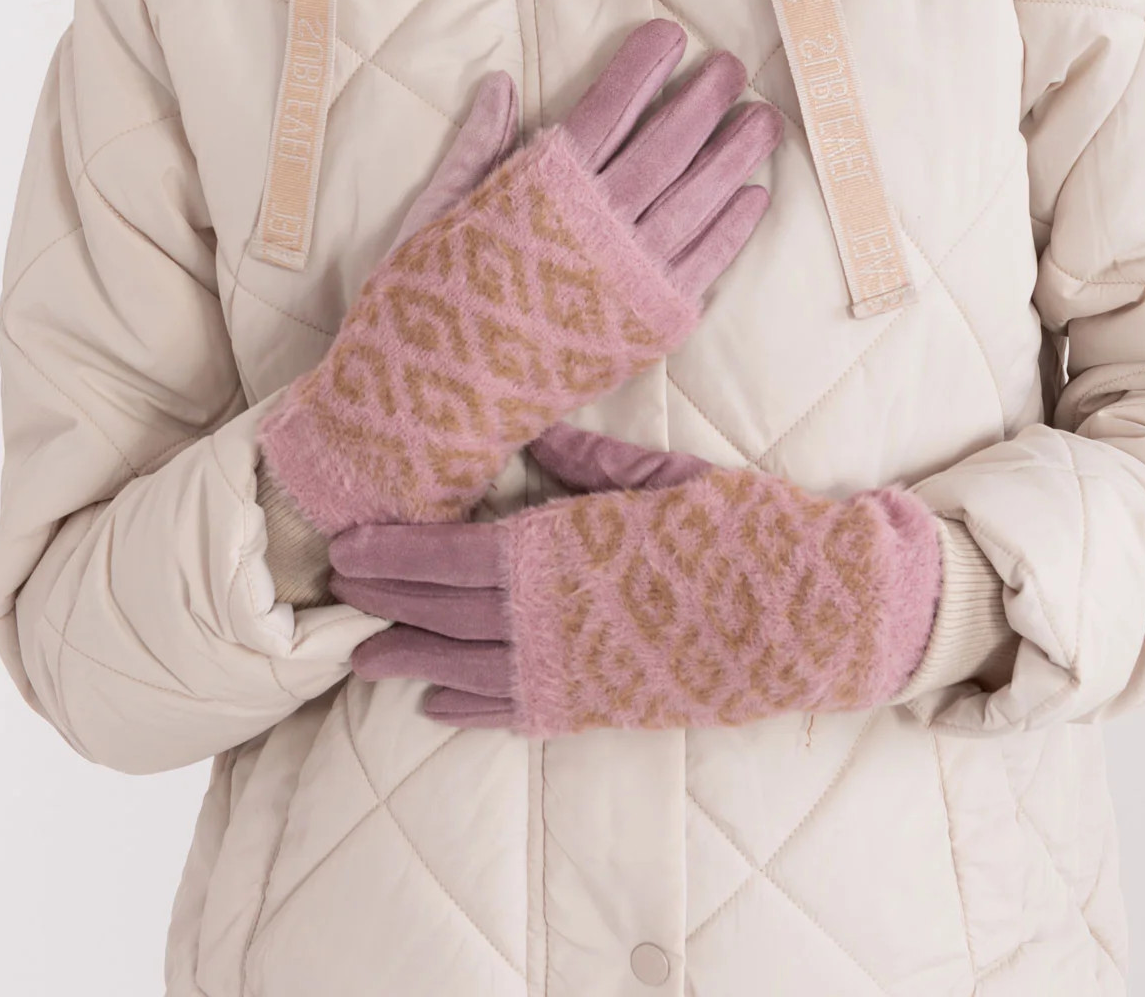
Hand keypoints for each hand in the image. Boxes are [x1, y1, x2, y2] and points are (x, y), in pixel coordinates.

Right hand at [258, 19, 783, 534]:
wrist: (428, 407)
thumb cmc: (417, 305)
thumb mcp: (433, 212)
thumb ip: (478, 148)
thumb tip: (502, 82)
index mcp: (539, 188)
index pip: (608, 109)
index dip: (643, 68)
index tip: (671, 35)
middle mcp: (593, 225)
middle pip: (665, 146)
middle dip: (701, 101)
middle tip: (730, 67)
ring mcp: (628, 277)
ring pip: (697, 199)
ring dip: (735, 156)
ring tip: (762, 119)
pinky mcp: (647, 327)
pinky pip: (704, 266)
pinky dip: (732, 229)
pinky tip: (753, 197)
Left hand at [330, 427, 944, 734]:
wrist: (810, 613)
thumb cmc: (740, 527)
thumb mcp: (658, 473)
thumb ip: (581, 459)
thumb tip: (525, 432)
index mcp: (558, 547)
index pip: (446, 552)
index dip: (391, 550)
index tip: (347, 544)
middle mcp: (548, 614)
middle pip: (440, 610)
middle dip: (383, 598)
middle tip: (335, 590)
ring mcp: (571, 668)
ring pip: (463, 667)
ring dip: (406, 659)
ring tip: (361, 656)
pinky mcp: (598, 707)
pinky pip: (514, 711)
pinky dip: (468, 708)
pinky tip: (435, 705)